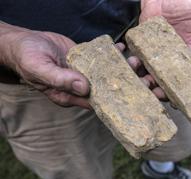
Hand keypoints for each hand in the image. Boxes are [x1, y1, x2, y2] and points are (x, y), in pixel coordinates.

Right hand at [5, 29, 165, 105]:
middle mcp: (81, 86)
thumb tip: (84, 87)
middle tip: (146, 81)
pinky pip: (102, 57)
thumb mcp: (41, 69)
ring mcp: (84, 71)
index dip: (117, 102)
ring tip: (137, 62)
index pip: (98, 103)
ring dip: (123, 68)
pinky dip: (113, 53)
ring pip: (108, 72)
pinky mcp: (85, 58)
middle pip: (109, 88)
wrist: (23, 42)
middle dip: (127, 86)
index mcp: (71, 95)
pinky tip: (123, 49)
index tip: (136, 100)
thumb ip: (61, 79)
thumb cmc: (27, 58)